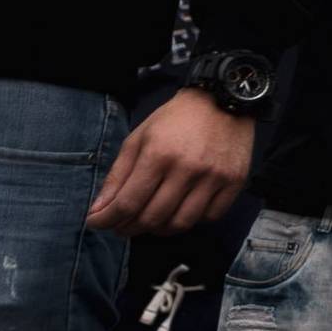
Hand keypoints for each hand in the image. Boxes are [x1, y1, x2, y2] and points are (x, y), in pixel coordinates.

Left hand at [88, 89, 254, 235]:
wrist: (222, 100)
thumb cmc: (175, 120)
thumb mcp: (138, 139)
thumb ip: (117, 175)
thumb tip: (99, 210)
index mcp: (158, 155)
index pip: (128, 203)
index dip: (107, 219)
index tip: (96, 223)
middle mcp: (187, 169)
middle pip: (153, 217)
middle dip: (129, 228)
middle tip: (121, 226)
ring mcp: (214, 177)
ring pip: (181, 223)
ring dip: (159, 229)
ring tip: (149, 223)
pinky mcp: (235, 182)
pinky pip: (210, 216)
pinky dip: (192, 221)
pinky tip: (180, 211)